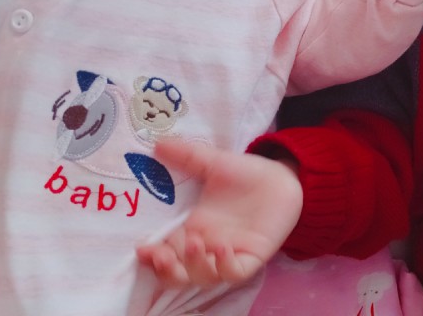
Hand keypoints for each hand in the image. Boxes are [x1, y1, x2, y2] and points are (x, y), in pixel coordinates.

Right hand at [136, 139, 302, 288]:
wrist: (281, 178)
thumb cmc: (244, 174)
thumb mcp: (214, 163)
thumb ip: (187, 155)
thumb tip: (157, 144)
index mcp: (192, 227)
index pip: (164, 251)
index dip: (151, 256)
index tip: (141, 248)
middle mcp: (206, 245)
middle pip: (178, 273)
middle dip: (166, 270)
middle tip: (160, 256)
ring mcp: (228, 254)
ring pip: (203, 277)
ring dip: (193, 266)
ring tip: (194, 243)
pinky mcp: (250, 257)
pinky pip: (234, 273)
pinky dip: (225, 266)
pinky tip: (222, 248)